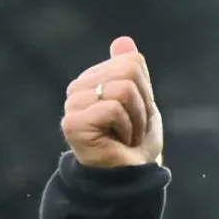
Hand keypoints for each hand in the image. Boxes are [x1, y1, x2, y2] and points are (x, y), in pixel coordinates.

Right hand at [61, 36, 163, 167]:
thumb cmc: (134, 143)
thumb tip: (123, 40)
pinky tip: (118, 143)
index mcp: (91, 81)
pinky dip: (127, 129)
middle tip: (133, 129)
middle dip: (143, 105)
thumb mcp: (140, 101)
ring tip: (127, 137)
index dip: (146, 92)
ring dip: (137, 119)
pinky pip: (113, 109)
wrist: (130, 177)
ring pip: (123, 89)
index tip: (138, 116)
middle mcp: (77, 90)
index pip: (132, 62)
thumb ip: (129, 71)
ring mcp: (72, 106)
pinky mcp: (73, 123)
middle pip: (129, 72)